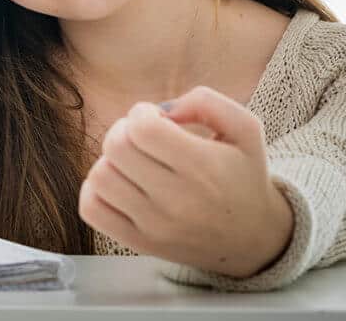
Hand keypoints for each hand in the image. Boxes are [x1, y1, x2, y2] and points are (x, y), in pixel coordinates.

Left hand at [78, 86, 294, 277]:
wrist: (254, 240)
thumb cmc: (243, 176)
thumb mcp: (245, 128)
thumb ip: (206, 102)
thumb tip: (163, 109)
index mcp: (203, 167)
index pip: (142, 128)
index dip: (142, 113)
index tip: (157, 119)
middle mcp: (177, 200)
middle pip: (116, 147)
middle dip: (124, 131)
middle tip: (142, 138)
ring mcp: (155, 225)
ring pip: (100, 177)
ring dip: (110, 161)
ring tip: (133, 164)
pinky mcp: (139, 243)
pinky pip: (92, 209)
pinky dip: (95, 190)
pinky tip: (120, 184)